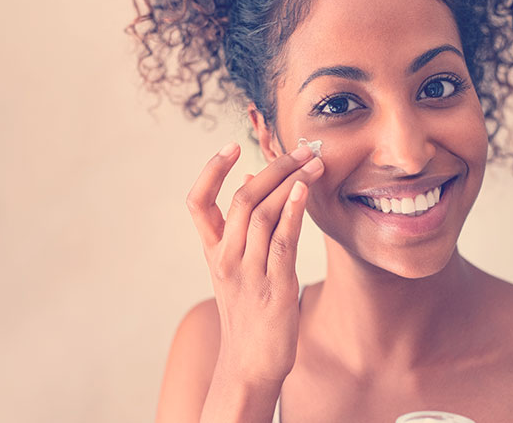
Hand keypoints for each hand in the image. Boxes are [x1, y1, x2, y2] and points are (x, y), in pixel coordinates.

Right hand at [186, 141, 323, 384]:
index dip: (211, 171)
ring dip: (291, 182)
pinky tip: (305, 191)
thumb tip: (250, 182)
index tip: (230, 147)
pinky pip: (282, 241)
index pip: (197, 203)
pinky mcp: (275, 287)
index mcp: (213, 252)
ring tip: (314, 163)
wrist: (249, 365)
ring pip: (264, 214)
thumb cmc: (247, 313)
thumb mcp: (235, 270)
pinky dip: (292, 212)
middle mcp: (226, 258)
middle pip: (243, 199)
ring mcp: (248, 273)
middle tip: (301, 149)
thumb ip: (241, 229)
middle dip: (274, 168)